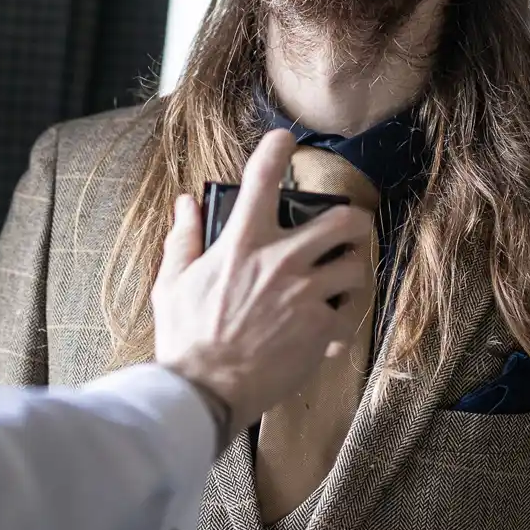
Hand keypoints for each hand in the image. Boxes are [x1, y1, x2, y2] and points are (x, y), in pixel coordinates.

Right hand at [153, 131, 372, 439]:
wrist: (206, 390)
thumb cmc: (185, 338)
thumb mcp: (173, 283)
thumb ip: (183, 239)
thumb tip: (185, 203)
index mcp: (241, 244)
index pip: (261, 180)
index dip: (276, 150)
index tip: (284, 139)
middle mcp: (280, 262)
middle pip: (342, 222)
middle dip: (354, 220)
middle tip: (351, 228)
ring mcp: (305, 295)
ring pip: (356, 268)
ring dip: (353, 271)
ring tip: (345, 279)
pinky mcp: (321, 330)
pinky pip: (351, 314)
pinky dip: (346, 317)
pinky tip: (334, 322)